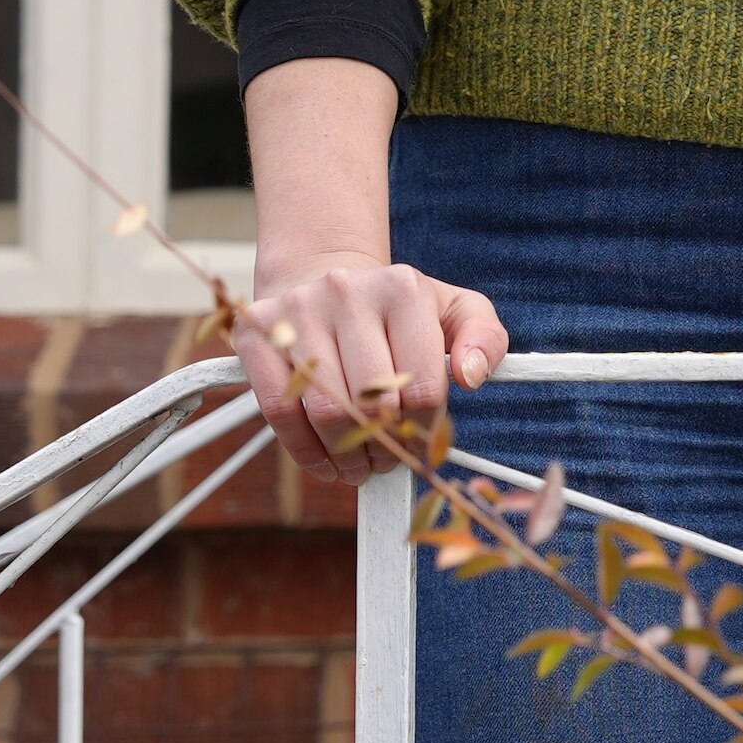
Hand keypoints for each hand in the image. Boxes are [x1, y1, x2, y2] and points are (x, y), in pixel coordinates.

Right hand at [230, 57, 499, 474]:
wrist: (321, 278)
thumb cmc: (395, 310)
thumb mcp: (451, 311)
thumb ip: (485, 339)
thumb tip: (473, 377)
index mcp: (402, 289)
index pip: (423, 386)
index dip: (424, 432)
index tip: (420, 446)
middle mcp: (347, 293)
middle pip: (372, 404)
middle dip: (384, 449)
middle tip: (387, 461)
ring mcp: (298, 312)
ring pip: (324, 412)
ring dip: (345, 456)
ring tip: (358, 464)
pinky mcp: (258, 335)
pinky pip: (280, 410)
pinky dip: (304, 449)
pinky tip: (324, 460)